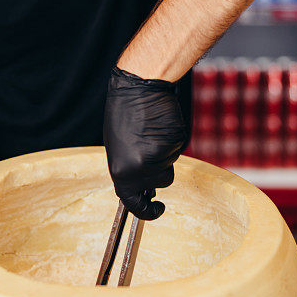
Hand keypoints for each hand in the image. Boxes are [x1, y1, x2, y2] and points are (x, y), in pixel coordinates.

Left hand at [103, 65, 187, 219]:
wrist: (138, 85)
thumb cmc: (125, 112)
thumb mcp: (118, 146)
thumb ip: (129, 169)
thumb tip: (142, 187)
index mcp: (121, 170)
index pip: (133, 202)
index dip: (145, 210)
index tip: (156, 209)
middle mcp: (141, 167)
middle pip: (160, 181)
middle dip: (158, 168)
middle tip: (149, 144)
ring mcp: (160, 155)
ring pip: (170, 164)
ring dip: (165, 153)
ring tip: (152, 130)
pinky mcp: (176, 142)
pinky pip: (177, 149)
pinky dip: (171, 139)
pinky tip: (160, 123)